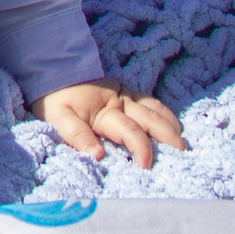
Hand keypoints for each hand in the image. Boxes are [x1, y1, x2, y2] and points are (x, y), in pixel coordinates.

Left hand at [33, 78, 187, 167]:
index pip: (130, 131)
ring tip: (182, 141)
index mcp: (106, 111)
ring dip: (170, 124)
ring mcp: (125, 94)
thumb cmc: (55, 97)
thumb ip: (77, 135)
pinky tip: (171, 123)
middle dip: (169, 136)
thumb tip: (98, 156)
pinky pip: (150, 101)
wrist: (51, 68)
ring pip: (155, 108)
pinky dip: (164, 113)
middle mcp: (121, 101)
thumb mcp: (58, 117)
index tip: (147, 165)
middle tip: (183, 154)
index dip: (141, 148)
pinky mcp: (125, 90)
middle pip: (151, 119)